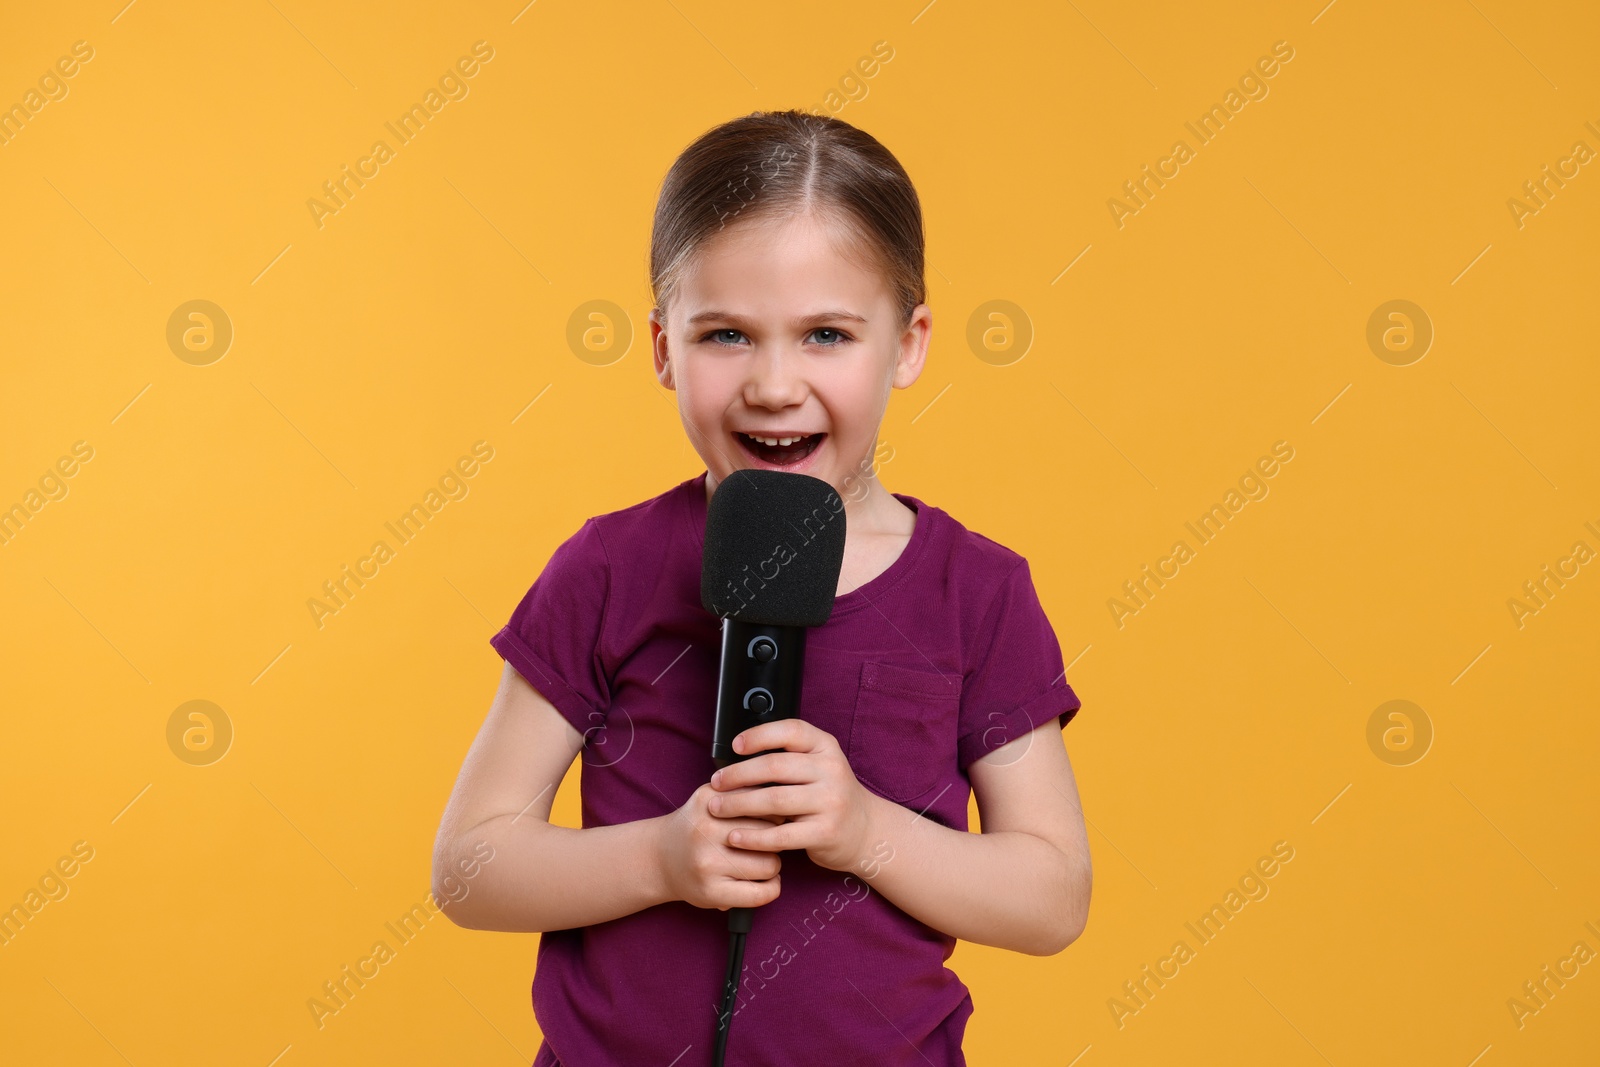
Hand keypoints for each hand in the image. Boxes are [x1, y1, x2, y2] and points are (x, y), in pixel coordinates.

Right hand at [656, 781, 783, 910]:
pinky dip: (772, 888)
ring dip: (774, 864)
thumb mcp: (712, 799)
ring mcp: (708, 862)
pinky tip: (766, 882)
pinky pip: (760, 893)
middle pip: (770, 831)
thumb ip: (744, 793)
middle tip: (767, 842)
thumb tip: (788, 801)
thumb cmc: (696, 828)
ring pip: (770, 863)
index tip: (774, 818)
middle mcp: (706, 829)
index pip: (765, 801)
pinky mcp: (711, 892)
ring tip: (763, 862)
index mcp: (709, 800)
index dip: (776, 811)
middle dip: (776, 837)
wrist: (659, 859)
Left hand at [708, 719, 876, 873]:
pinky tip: (735, 836)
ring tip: (717, 808)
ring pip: (774, 800)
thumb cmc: (828, 795)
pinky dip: (753, 837)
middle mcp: (831, 770)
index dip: (759, 736)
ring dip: (739, 804)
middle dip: (738, 774)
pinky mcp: (825, 832)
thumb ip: (788, 757)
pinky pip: (781, 835)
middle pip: (775, 766)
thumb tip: (737, 755)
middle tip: (715, 783)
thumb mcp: (818, 766)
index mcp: (826, 747)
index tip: (735, 746)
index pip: (790, 731)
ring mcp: (830, 801)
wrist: (865, 830)